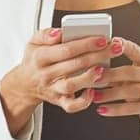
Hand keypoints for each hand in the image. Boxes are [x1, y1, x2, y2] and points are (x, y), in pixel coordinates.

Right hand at [0, 26, 119, 136]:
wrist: (25, 84)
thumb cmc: (35, 60)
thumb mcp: (33, 42)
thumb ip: (45, 34)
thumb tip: (59, 32)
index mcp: (40, 57)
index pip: (66, 49)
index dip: (85, 44)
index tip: (101, 39)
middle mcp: (46, 74)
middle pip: (74, 65)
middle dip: (97, 56)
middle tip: (114, 49)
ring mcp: (53, 89)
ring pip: (72, 86)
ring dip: (89, 78)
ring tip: (104, 69)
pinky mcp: (59, 101)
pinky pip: (71, 106)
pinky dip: (83, 101)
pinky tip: (93, 92)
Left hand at [87, 37, 139, 136]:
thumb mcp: (136, 76)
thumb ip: (119, 71)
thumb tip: (93, 68)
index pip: (135, 50)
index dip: (123, 46)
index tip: (109, 43)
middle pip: (132, 72)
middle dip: (111, 74)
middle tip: (94, 77)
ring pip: (132, 91)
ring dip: (111, 94)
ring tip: (95, 97)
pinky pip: (133, 108)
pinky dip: (116, 109)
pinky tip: (103, 109)